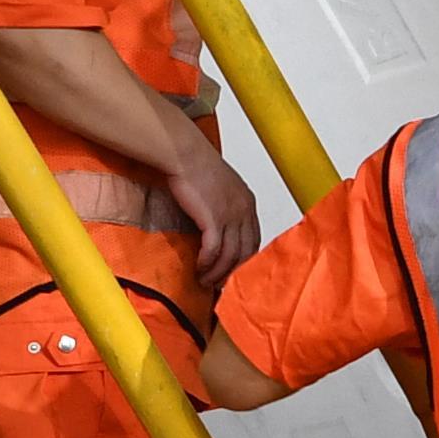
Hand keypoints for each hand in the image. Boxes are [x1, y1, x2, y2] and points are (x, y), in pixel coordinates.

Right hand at [173, 143, 264, 277]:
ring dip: (218, 273)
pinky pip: (214, 251)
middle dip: (233, 271)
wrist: (184, 153)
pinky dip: (207, 263)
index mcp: (247, 202)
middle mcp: (243, 210)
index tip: (232, 270)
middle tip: (220, 284)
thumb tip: (215, 225)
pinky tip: (199, 269)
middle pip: (246, 252)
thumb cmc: (195, 165)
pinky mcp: (214, 219)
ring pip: (230, 256)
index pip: (253, 239)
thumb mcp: (219, 186)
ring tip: (206, 282)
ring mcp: (231, 215)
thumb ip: (223, 205)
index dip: (243, 259)